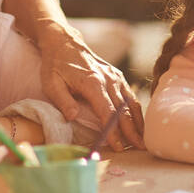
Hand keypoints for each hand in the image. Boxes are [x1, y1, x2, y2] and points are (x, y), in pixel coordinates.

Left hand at [38, 29, 143, 150]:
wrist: (65, 43)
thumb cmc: (56, 65)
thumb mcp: (51, 83)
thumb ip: (63, 101)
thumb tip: (73, 117)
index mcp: (92, 82)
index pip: (107, 112)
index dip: (113, 131)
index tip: (117, 147)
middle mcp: (108, 79)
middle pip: (124, 110)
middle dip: (132, 131)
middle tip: (139, 149)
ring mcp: (115, 77)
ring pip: (131, 103)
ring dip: (138, 123)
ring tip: (142, 141)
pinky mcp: (117, 76)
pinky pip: (130, 96)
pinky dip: (136, 111)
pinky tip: (139, 123)